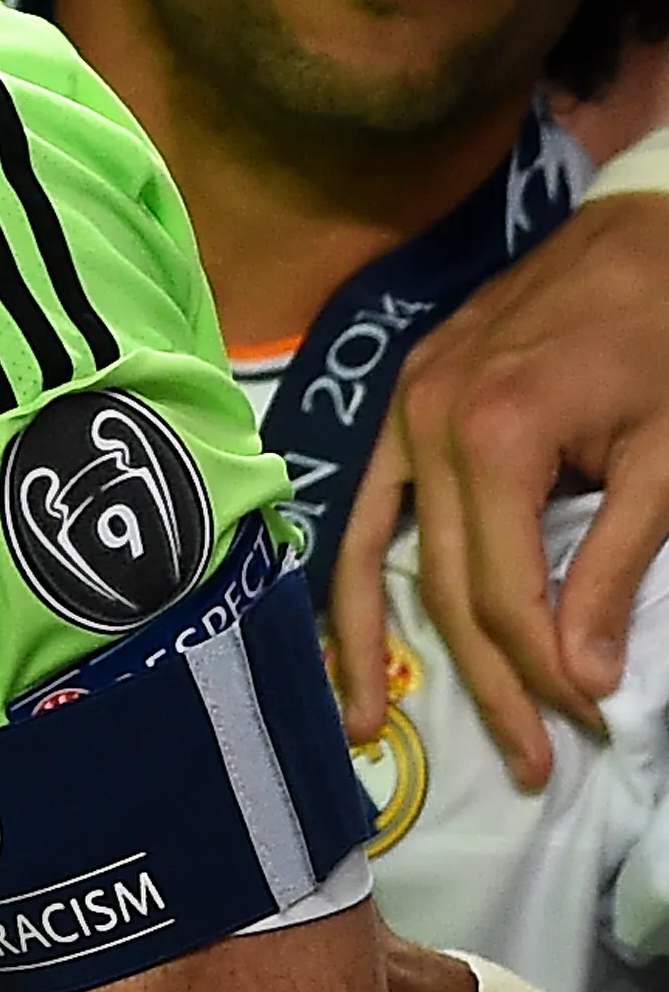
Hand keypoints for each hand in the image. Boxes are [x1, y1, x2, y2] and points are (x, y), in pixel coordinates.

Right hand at [327, 191, 668, 788]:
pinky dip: (355, 574)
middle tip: (532, 761)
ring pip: (380, 554)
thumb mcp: (668, 457)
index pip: (502, 589)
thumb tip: (584, 678)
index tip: (586, 725)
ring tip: (371, 724)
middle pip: (442, 585)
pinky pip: (364, 506)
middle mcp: (423, 424)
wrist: (648, 230)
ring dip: (381, 645)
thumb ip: (616, 564)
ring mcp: (399, 409)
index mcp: (493, 435)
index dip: (542, 668)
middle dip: (487, 679)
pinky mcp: (399, 399)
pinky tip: (353, 631)